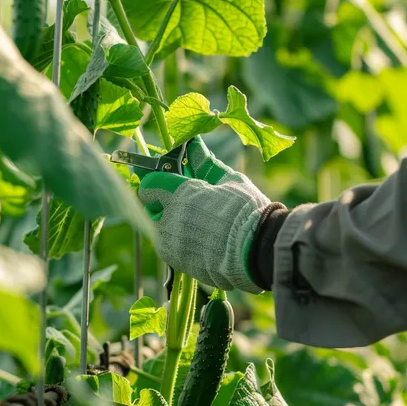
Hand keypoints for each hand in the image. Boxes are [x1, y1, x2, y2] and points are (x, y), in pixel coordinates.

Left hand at [137, 137, 273, 293]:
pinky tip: (199, 239)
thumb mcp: (229, 180)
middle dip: (162, 201)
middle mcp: (170, 216)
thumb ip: (206, 164)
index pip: (151, 182)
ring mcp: (170, 241)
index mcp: (182, 193)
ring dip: (170, 222)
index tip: (166, 179)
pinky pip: (168, 245)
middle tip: (184, 202)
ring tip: (196, 223)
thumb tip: (194, 144)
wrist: (256, 250)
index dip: (158, 179)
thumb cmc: (247, 210)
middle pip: (150, 205)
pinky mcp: (175, 260)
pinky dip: (177, 241)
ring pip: (158, 226)